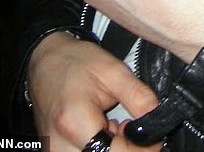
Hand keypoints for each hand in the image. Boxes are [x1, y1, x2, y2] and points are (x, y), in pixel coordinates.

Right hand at [27, 31, 159, 150]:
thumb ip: (140, 98)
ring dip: (114, 150)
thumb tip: (157, 120)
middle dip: (127, 150)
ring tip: (115, 127)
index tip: (153, 136)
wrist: (45, 60)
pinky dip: (102, 150)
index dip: (142, 150)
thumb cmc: (76, 62)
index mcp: (74, 122)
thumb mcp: (114, 71)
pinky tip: (104, 132)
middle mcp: (59, 146)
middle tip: (131, 128)